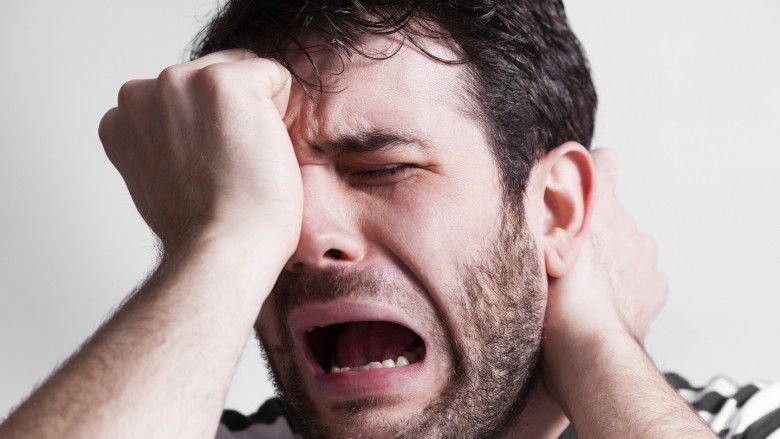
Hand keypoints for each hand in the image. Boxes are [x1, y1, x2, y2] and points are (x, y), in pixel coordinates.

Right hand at [98, 49, 302, 256]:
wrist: (224, 249)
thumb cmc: (203, 230)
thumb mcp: (158, 180)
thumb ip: (160, 143)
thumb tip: (188, 133)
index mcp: (123, 117)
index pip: (182, 97)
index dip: (207, 131)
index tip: (205, 171)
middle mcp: (142, 91)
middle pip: (213, 78)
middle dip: (229, 116)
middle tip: (226, 169)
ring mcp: (181, 82)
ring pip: (243, 74)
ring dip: (255, 113)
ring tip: (242, 161)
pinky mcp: (225, 82)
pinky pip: (276, 77)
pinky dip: (283, 112)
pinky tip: (261, 150)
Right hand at [542, 148, 668, 405]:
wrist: (588, 347)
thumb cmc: (556, 296)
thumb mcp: (536, 240)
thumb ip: (542, 202)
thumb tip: (546, 169)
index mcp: (600, 205)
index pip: (604, 163)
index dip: (590, 169)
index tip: (575, 183)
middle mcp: (630, 224)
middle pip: (610, 213)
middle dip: (592, 227)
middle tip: (565, 254)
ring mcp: (647, 257)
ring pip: (626, 246)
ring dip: (609, 258)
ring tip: (583, 285)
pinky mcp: (656, 287)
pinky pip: (642, 276)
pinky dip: (626, 285)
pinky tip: (604, 301)